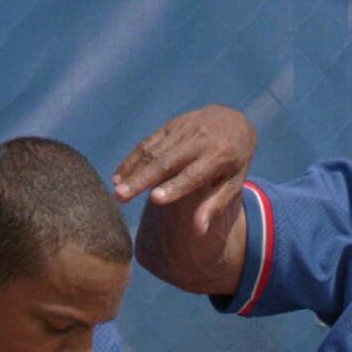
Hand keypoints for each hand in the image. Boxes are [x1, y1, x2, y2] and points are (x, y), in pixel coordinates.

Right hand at [114, 104, 255, 233]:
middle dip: (142, 179)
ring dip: (132, 171)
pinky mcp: (171, 125)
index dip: (174, 187)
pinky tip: (119, 175)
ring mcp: (184, 129)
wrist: (234, 120)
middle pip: (167, 162)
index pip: (193, 174)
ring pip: (153, 151)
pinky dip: (132, 159)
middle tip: (121, 196)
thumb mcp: (233, 183)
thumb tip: (199, 231)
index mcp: (220, 155)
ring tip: (116, 190)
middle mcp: (200, 139)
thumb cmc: (234, 161)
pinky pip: (148, 143)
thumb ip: (215, 205)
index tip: (155, 200)